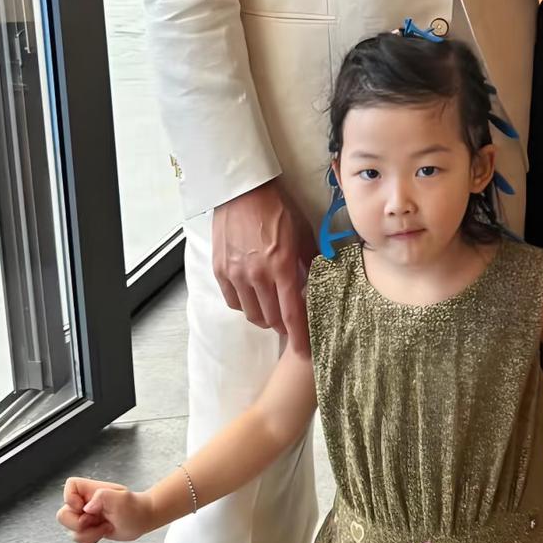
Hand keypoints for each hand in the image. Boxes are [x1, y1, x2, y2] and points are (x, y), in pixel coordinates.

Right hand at [56, 477, 153, 542]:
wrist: (142, 520)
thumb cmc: (134, 506)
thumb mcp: (121, 499)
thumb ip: (102, 497)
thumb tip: (86, 508)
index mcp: (91, 490)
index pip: (70, 486)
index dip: (70, 499)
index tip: (85, 507)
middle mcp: (85, 502)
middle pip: (62, 515)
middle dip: (78, 525)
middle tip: (96, 521)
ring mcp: (85, 516)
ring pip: (70, 530)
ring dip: (88, 534)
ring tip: (105, 527)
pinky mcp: (88, 529)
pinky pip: (79, 539)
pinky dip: (90, 540)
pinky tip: (103, 533)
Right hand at [212, 179, 312, 352]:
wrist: (242, 190)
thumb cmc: (278, 208)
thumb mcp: (303, 231)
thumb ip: (312, 260)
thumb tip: (322, 280)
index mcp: (281, 266)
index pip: (292, 313)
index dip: (300, 337)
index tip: (305, 352)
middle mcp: (257, 275)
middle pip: (271, 319)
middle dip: (284, 325)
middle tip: (292, 321)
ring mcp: (235, 274)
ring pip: (252, 314)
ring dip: (265, 317)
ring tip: (272, 308)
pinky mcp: (220, 271)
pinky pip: (234, 301)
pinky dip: (246, 304)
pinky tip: (254, 295)